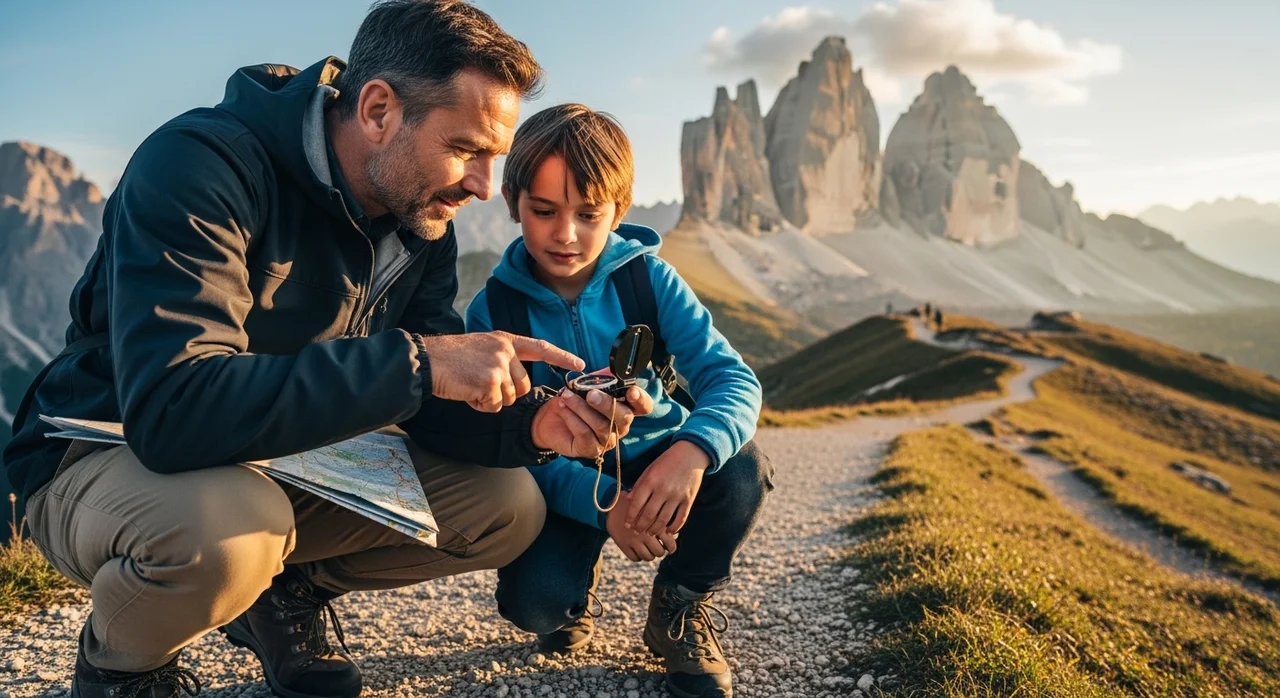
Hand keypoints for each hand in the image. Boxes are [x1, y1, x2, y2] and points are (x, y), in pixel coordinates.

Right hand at [420, 332, 583, 412]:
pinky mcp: (489, 382)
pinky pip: (495, 406)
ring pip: (510, 398)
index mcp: (506, 340)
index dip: (561, 356)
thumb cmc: (452, 359)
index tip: (580, 363)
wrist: (428, 361)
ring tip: (471, 386)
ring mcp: (498, 365)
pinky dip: (481, 405)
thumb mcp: (483, 348)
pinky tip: (467, 392)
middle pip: (524, 386)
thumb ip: (503, 359)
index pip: (540, 347)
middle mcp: (505, 351)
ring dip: (492, 400)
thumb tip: (518, 383)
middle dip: (507, 393)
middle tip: (482, 385)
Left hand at [530, 385, 653, 459]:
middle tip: (590, 394)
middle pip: (624, 417)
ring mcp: (607, 440)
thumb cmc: (574, 401)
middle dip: (607, 404)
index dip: (641, 399)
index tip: (631, 391)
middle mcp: (620, 426)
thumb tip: (610, 369)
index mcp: (625, 408)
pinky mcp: (591, 449)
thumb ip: (601, 378)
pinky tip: (562, 408)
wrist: (550, 419)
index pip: (643, 406)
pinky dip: (572, 418)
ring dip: (581, 408)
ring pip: (601, 425)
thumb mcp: (587, 385)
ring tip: (566, 396)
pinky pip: (584, 433)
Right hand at [606, 491, 676, 561]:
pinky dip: (638, 556)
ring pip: (648, 557)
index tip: (670, 548)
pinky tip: (638, 551)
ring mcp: (634, 541)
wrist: (612, 503)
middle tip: (659, 548)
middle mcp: (645, 534)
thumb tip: (674, 534)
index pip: (669, 543)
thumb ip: (662, 519)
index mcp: (655, 524)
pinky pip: (635, 558)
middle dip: (660, 551)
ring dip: (650, 555)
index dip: (671, 547)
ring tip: (649, 550)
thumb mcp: (651, 507)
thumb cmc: (636, 504)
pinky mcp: (623, 545)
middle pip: (659, 552)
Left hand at [626, 441, 709, 534]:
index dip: (630, 517)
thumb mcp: (650, 469)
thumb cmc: (667, 461)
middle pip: (648, 515)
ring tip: (649, 533)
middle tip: (636, 532)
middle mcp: (663, 490)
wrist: (690, 453)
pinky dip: (674, 528)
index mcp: (650, 481)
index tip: (627, 525)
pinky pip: (681, 518)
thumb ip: (639, 484)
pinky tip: (668, 532)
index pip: (637, 504)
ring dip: (654, 529)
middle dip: (640, 526)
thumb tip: (628, 500)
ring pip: (663, 520)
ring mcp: (677, 496)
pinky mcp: (688, 499)